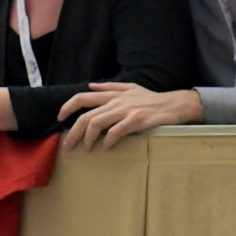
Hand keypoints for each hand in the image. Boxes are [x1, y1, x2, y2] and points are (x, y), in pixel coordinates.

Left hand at [58, 82, 201, 150]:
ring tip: (85, 149)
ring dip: (87, 139)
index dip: (67, 107)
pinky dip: (107, 141)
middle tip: (68, 145)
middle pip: (86, 116)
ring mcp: (126, 111)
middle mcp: (117, 102)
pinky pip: (116, 131)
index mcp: (113, 95)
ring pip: (97, 123)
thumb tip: (90, 86)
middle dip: (73, 132)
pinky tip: (105, 148)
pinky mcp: (137, 120)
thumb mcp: (131, 87)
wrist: (175, 104)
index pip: (82, 97)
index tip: (60, 119)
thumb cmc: (153, 99)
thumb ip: (110, 87)